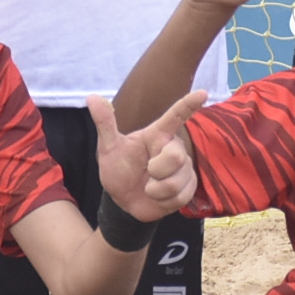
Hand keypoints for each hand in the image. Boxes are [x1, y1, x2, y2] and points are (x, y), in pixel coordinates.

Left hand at [88, 88, 207, 221]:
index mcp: (157, 135)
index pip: (175, 117)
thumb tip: (91, 97)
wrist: (125, 201)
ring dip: (156, 190)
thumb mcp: (109, 148)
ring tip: (149, 187)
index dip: (188, 105)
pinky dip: (163, 201)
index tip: (202, 93)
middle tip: (147, 173)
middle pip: (176, 158)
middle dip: (157, 171)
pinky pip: (180, 196)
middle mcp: (174, 148)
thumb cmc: (119, 169)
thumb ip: (105, 123)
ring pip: (177, 182)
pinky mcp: (189, 186)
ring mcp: (184, 168)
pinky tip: (157, 197)